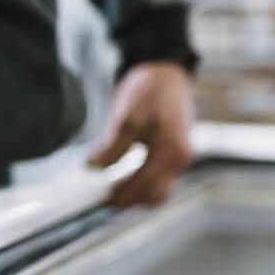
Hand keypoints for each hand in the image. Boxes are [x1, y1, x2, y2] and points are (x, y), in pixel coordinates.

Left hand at [87, 62, 195, 206]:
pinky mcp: (175, 155)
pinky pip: (161, 180)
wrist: (167, 73)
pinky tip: (124, 183)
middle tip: (101, 202)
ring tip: (110, 195)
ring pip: (159, 190)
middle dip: (128, 201)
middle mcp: (181, 158)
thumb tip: (93, 168)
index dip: (120, 195)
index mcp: (172, 150)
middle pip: (154, 194)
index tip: (98, 200)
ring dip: (136, 196)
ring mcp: (181, 158)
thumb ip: (112, 146)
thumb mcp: (127, 116)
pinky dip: (143, 186)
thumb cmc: (150, 90)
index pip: (144, 184)